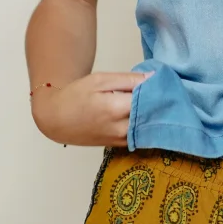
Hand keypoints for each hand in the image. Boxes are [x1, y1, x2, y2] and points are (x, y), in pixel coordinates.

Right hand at [30, 70, 154, 146]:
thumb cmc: (75, 96)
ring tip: (158, 101)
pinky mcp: (119, 146)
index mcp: (116, 108)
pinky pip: (141, 136)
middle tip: (167, 91)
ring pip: (148, 128)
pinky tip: (147, 114)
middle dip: (161, 103)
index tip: (165, 82)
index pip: (150, 99)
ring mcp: (120, 140)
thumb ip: (128, 80)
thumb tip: (153, 78)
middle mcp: (121, 128)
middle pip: (153, 116)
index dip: (160, 90)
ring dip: (155, 116)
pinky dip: (146, 125)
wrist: (55, 120)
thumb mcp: (100, 80)